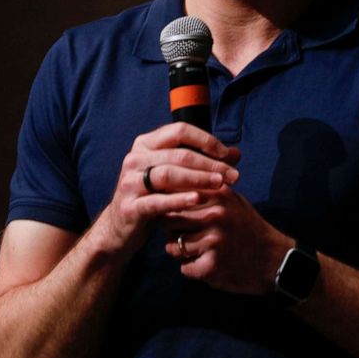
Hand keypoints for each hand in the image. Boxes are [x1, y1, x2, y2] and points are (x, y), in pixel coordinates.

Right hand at [94, 123, 239, 258]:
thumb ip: (201, 162)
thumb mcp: (175, 176)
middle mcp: (134, 158)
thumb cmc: (153, 196)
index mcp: (145, 144)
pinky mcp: (130, 206)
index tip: (228, 154)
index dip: (206, 140)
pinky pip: (157, 201)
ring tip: (220, 185)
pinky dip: (178, 199)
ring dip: (198, 178)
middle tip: (233, 175)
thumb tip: (236, 153)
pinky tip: (197, 200)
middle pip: (178, 154)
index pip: (179, 131)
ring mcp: (129, 182)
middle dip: (210, 163)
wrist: (121, 226)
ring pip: (168, 174)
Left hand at [164, 185, 289, 294]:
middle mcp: (214, 214)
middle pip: (169, 221)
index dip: (168, 208)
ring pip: (173, 246)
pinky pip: (185, 268)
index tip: (171, 215)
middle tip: (182, 236)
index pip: (175, 196)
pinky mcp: (213, 265)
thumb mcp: (232, 200)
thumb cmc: (248, 228)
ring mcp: (214, 240)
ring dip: (180, 252)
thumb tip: (171, 185)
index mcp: (217, 194)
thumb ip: (206, 190)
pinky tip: (206, 265)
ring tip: (196, 251)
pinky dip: (192, 269)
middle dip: (171, 231)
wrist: (275, 260)